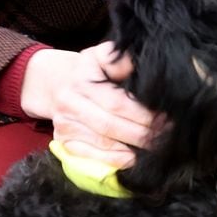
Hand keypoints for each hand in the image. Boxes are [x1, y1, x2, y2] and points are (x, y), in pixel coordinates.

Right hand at [20, 42, 157, 165]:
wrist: (52, 83)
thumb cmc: (85, 71)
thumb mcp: (100, 56)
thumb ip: (118, 60)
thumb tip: (134, 65)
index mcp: (82, 81)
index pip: (116, 102)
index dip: (141, 114)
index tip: (163, 119)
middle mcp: (70, 104)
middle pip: (110, 126)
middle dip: (140, 134)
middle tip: (163, 136)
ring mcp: (65, 124)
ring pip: (102, 142)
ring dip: (130, 149)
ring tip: (153, 148)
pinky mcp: (63, 140)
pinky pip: (90, 156)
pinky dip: (112, 160)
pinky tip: (131, 158)